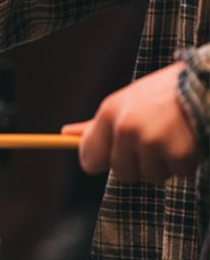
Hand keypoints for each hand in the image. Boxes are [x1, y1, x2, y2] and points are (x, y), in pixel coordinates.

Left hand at [61, 62, 198, 182]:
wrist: (207, 83)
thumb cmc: (164, 94)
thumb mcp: (127, 102)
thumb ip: (97, 124)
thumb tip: (65, 133)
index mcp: (109, 113)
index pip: (89, 157)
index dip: (103, 162)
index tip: (114, 158)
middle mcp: (126, 128)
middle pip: (122, 173)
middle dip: (140, 164)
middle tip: (156, 141)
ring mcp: (152, 142)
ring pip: (151, 176)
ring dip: (166, 163)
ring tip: (176, 135)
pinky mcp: (179, 154)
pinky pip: (179, 173)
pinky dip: (188, 162)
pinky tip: (191, 139)